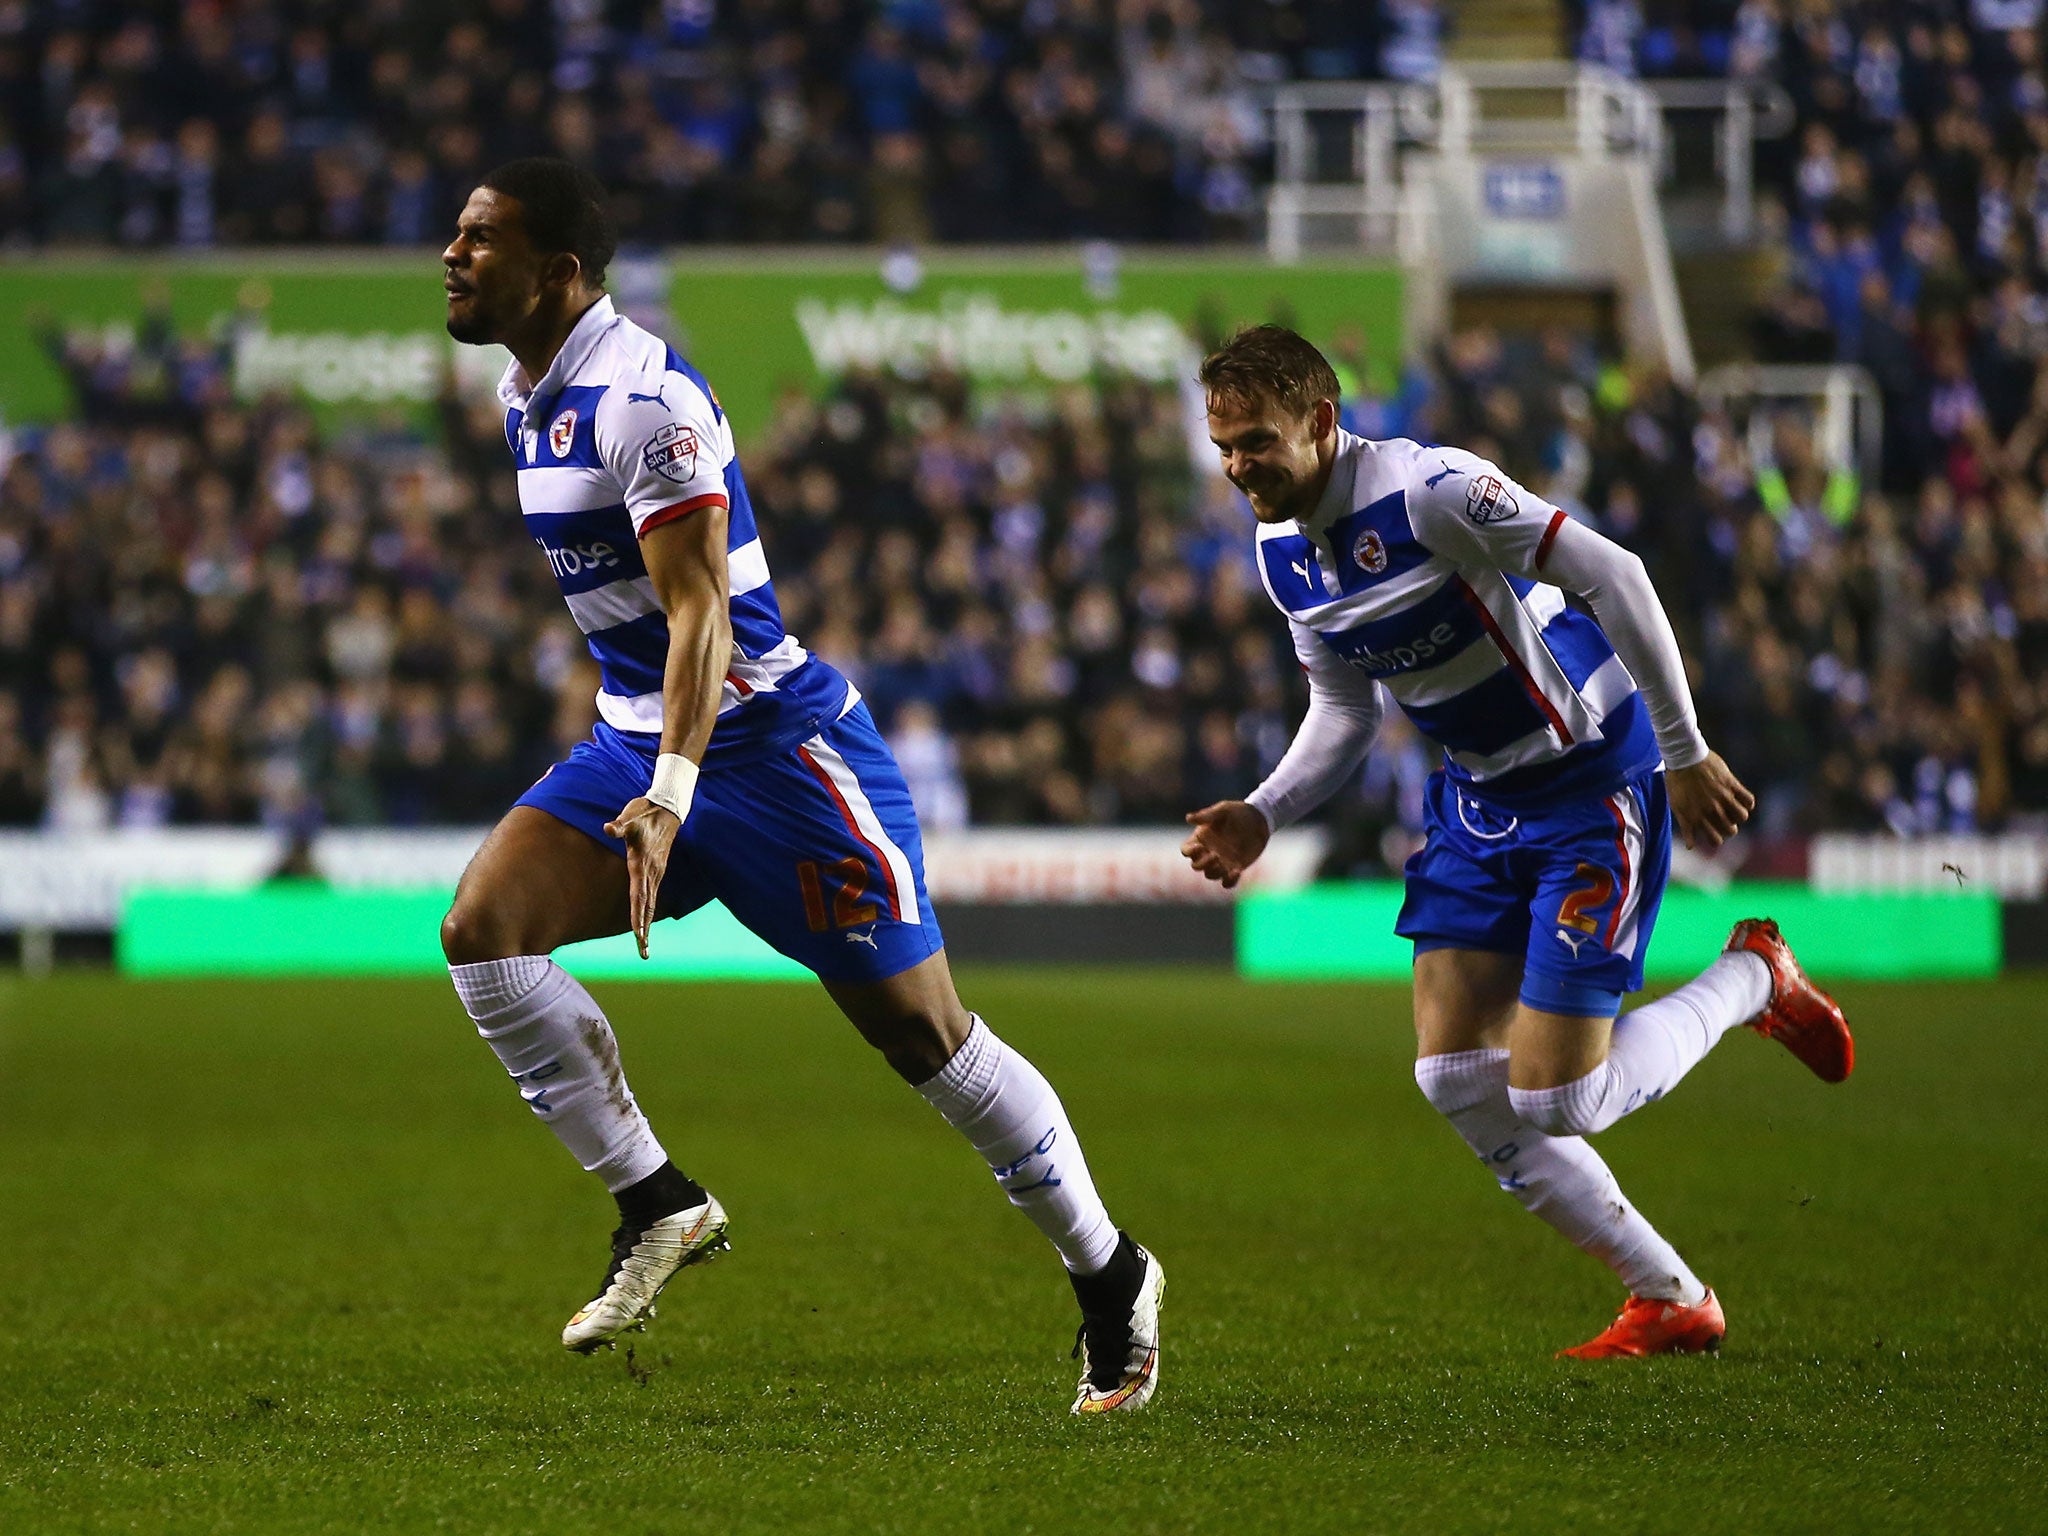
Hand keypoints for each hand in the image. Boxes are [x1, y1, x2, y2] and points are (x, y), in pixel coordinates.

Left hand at [604, 797, 681, 957]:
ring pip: (652, 904)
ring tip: (644, 945)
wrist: (668, 807)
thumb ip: (619, 825)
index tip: (638, 935)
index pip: (640, 896)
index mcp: (642, 864)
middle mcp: (651, 872)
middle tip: (643, 953)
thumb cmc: (644, 812)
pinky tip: (645, 922)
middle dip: (644, 931)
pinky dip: (649, 912)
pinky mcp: (657, 870)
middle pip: (648, 907)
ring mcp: (656, 872)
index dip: (638, 916)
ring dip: (647, 925)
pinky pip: (653, 896)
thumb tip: (608, 828)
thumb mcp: (630, 816)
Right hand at [1181, 801, 1270, 888]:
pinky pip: (1227, 882)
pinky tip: (1237, 871)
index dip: (1190, 851)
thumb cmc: (1237, 812)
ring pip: (1210, 875)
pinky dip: (1230, 881)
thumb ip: (1206, 815)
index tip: (1200, 846)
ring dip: (1215, 872)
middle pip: (1196, 866)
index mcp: (1200, 839)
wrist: (1258, 820)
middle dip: (1203, 863)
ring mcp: (1220, 863)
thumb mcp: (1222, 810)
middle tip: (1216, 855)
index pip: (1186, 850)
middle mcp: (1207, 853)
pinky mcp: (1234, 869)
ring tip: (1224, 862)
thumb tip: (1188, 818)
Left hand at [1665, 752, 1754, 851]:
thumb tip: (1691, 846)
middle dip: (1729, 828)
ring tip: (1734, 809)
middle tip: (1725, 820)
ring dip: (1739, 815)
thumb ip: (1686, 826)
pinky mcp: (1731, 783)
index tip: (1716, 832)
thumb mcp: (1677, 806)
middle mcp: (1712, 809)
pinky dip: (1748, 802)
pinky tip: (1741, 799)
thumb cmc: (1677, 782)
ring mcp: (1723, 796)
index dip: (1717, 839)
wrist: (1684, 757)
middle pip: (1731, 830)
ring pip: (1742, 816)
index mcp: (1698, 816)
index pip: (1716, 840)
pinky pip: (1749, 799)